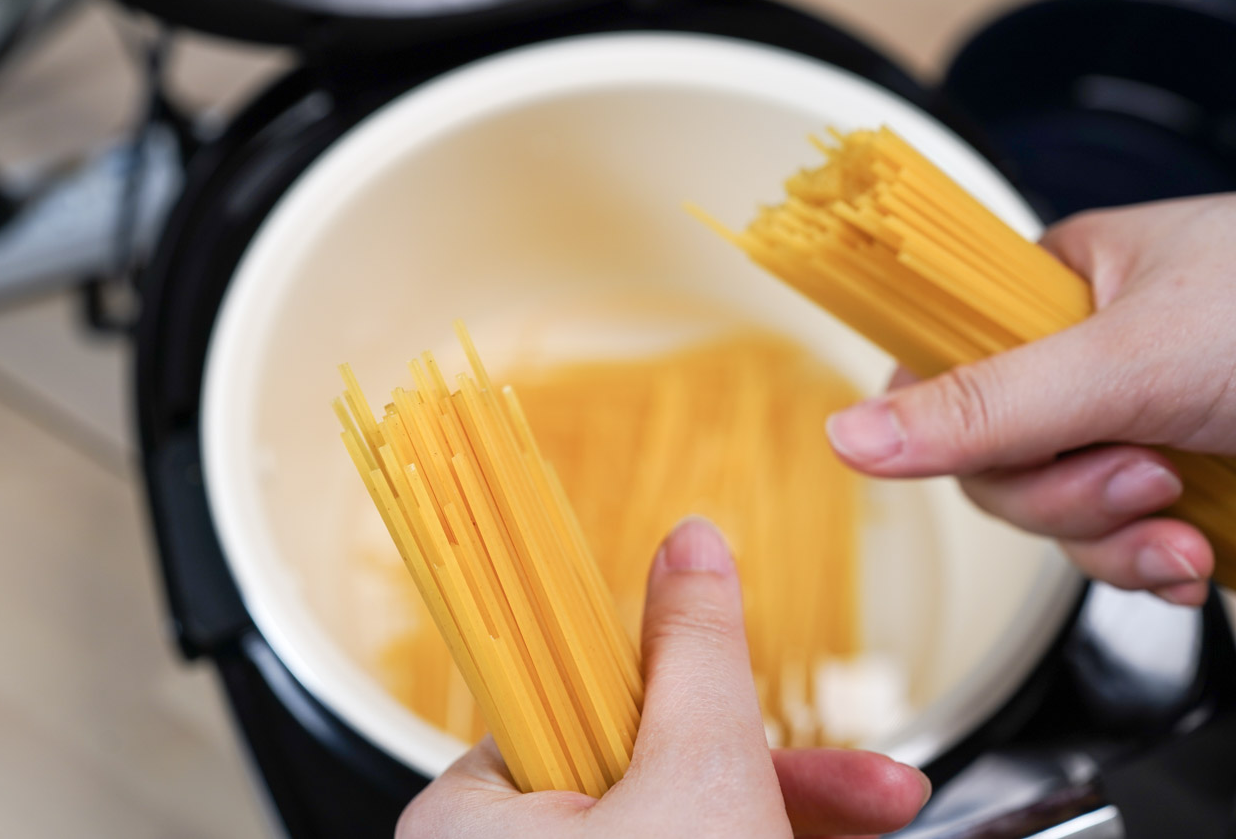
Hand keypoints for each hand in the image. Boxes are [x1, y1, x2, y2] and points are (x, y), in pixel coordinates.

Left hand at [396, 517, 929, 837]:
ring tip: (877, 822)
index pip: (577, 696)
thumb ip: (693, 648)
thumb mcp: (697, 774)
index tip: (755, 699)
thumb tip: (689, 538)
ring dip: (785, 825)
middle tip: (877, 789)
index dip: (686, 690)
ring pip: (675, 832)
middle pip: (644, 774)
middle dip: (778, 781)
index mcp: (469, 812)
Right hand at [824, 194, 1235, 605]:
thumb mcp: (1134, 357)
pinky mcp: (1173, 493)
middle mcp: (1082, 360)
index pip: (941, 365)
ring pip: (1053, 515)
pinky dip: (1149, 567)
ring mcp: (1127, 428)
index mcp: (1057, 291)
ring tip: (1182, 514)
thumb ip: (991, 403)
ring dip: (1113, 538)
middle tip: (1135, 475)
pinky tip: (1198, 557)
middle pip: (993, 460)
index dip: (945, 424)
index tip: (986, 454)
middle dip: (1062, 492)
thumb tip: (851, 434)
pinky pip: (1113, 549)